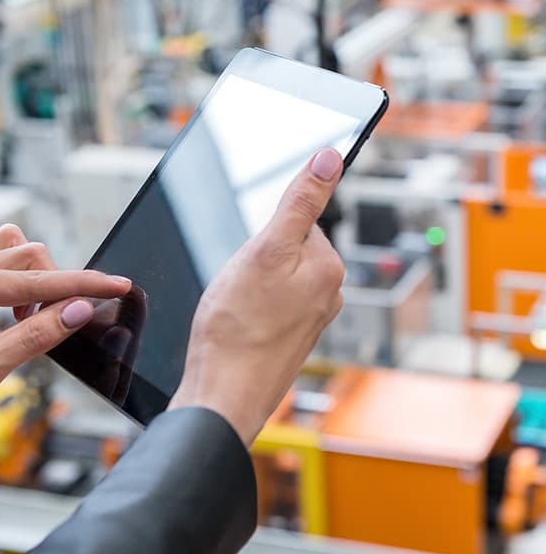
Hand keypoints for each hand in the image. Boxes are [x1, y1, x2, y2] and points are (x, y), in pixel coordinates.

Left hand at [0, 224, 130, 455]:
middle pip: (25, 254)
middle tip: (69, 320)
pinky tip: (21, 317)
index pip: (32, 279)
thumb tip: (79, 309)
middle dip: (58, 283)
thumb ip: (35, 336)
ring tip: (36, 320)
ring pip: (12, 252)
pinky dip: (22, 285)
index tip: (117, 285)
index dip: (80, 284)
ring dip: (37, 279)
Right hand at [169, 148, 344, 446]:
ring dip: (248, 285)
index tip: (248, 259)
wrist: (222, 396)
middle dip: (255, 259)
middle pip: (284, 249)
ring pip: (272, 278)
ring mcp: (310, 320)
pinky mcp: (290, 339)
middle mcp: (328, 294)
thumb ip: (300, 202)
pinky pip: (266, 305)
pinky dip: (248, 309)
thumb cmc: (236, 330)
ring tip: (234, 309)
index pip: (297, 221)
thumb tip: (330, 157)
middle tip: (237, 286)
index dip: (262, 234)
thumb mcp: (264, 250)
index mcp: (329, 268)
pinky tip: (236, 325)